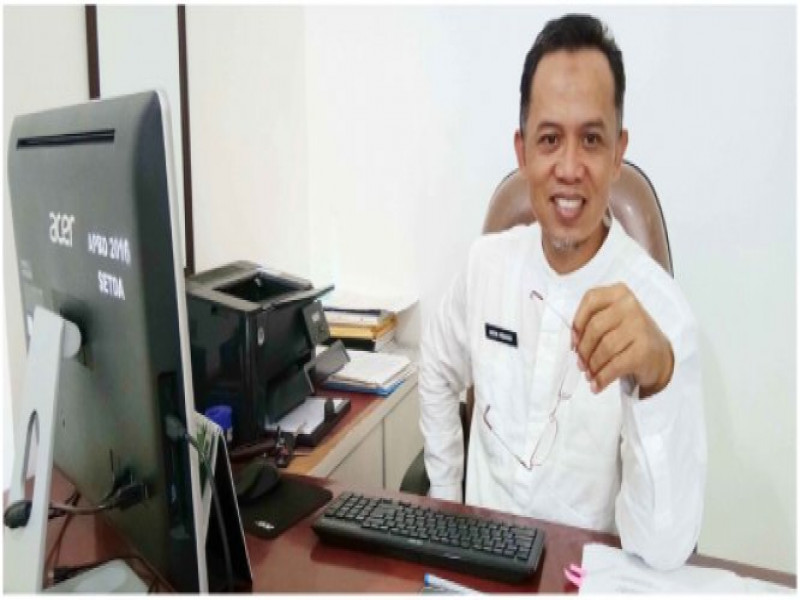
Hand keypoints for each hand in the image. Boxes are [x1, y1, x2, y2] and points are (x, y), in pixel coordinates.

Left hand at [572, 283, 673, 398]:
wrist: (659, 355)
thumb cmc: (629, 335)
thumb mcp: (612, 318)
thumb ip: (592, 321)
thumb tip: (573, 343)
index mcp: (619, 293)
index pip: (591, 300)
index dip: (577, 322)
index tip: (573, 341)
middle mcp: (630, 306)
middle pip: (595, 328)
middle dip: (583, 349)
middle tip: (580, 363)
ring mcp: (640, 327)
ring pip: (604, 348)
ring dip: (592, 366)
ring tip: (589, 374)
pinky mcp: (644, 350)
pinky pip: (615, 366)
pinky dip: (602, 378)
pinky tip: (597, 385)